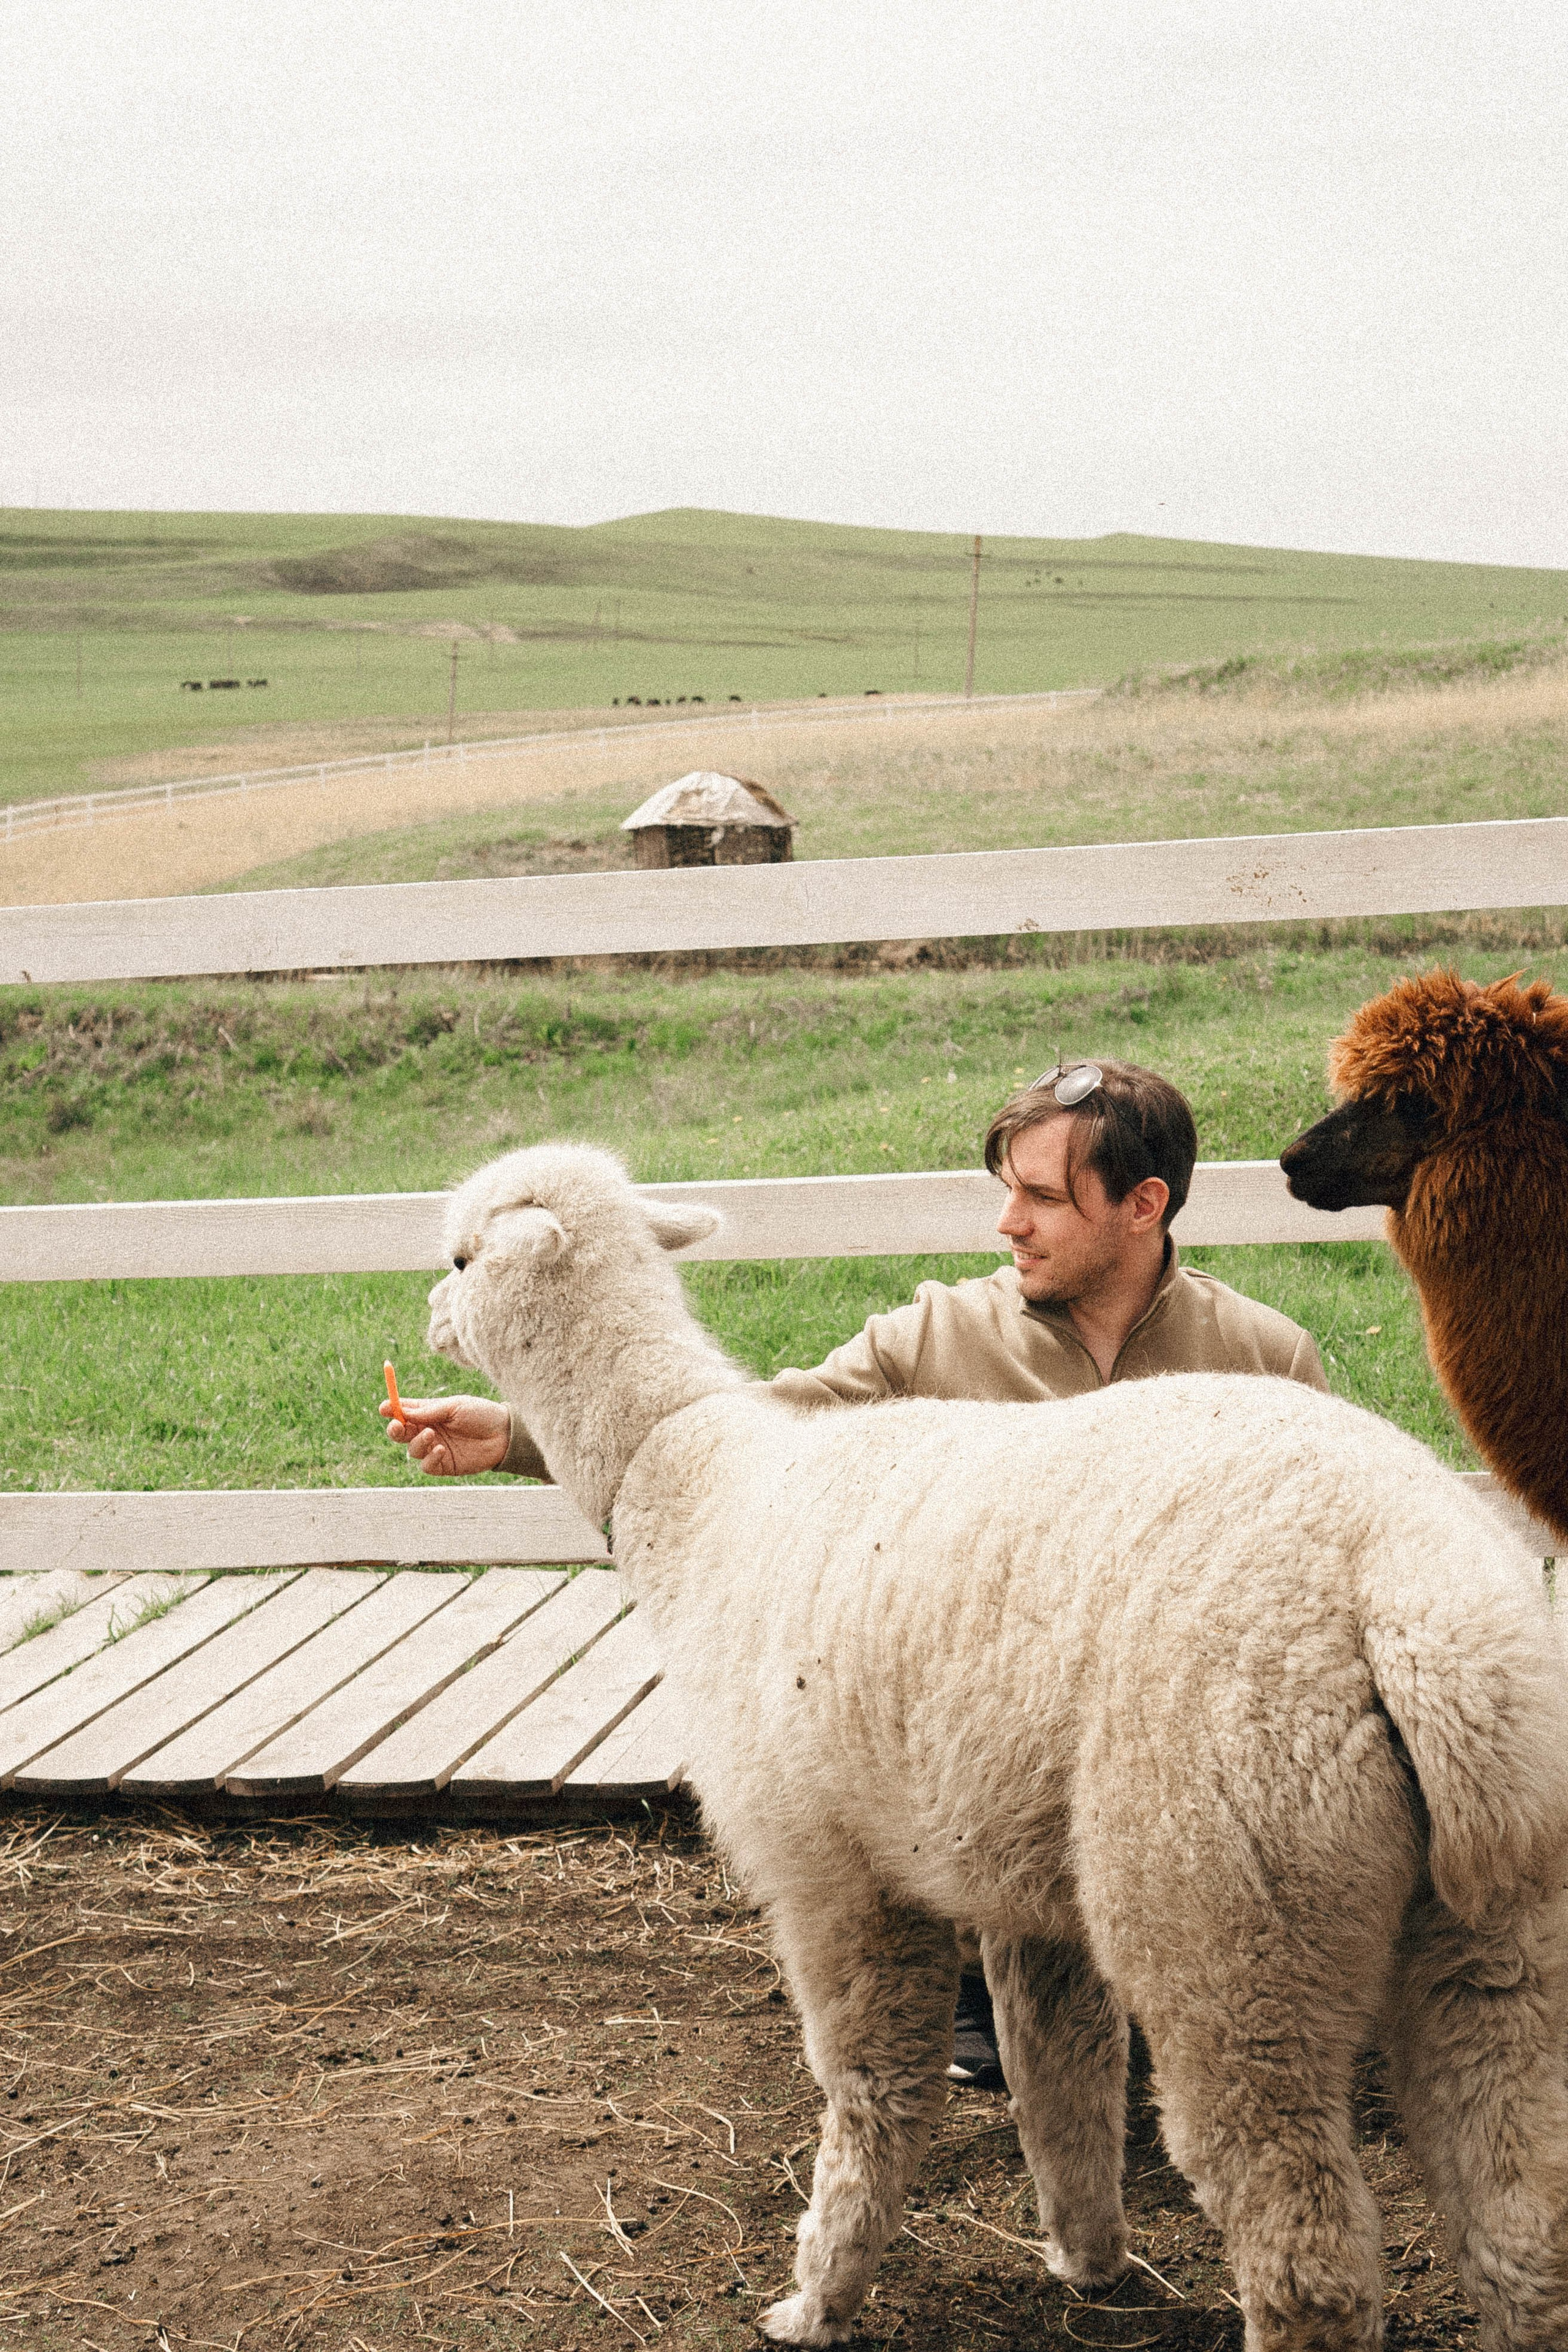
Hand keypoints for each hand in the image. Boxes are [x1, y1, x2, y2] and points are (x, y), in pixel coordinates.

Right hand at [379, 1392, 509, 1476]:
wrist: (505, 1434)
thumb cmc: (481, 1414)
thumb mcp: (455, 1406)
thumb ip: (429, 1411)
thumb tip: (401, 1411)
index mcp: (429, 1412)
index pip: (403, 1411)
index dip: (392, 1409)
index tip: (384, 1407)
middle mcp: (429, 1431)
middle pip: (401, 1433)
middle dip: (395, 1429)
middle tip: (397, 1425)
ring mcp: (435, 1449)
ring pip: (411, 1450)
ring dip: (417, 1442)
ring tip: (432, 1434)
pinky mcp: (444, 1465)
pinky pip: (426, 1466)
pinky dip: (429, 1458)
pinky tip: (441, 1449)